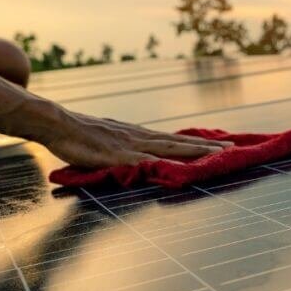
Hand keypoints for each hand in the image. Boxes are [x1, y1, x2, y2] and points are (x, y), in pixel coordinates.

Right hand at [41, 109, 232, 168]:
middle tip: (233, 148)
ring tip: (215, 154)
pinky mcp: (114, 155)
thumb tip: (143, 159)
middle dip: (207, 147)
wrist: (57, 123)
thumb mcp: (110, 142)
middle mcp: (139, 137)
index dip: (199, 144)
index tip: (222, 145)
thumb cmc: (80, 135)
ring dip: (192, 152)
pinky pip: (139, 160)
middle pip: (178, 143)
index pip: (175, 140)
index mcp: (139, 136)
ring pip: (167, 149)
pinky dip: (156, 163)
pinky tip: (171, 167)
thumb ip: (127, 151)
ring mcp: (128, 145)